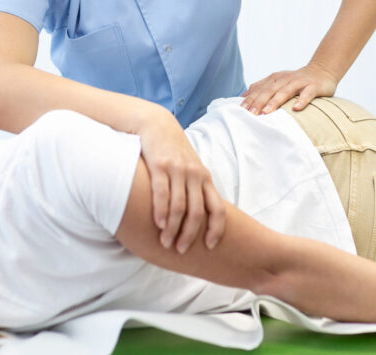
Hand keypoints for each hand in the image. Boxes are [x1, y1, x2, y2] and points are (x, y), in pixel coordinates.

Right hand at [131, 105, 225, 253]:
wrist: (157, 125)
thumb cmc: (174, 151)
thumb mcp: (191, 168)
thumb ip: (196, 188)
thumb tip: (200, 217)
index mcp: (205, 178)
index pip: (218, 209)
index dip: (216, 229)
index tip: (209, 246)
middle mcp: (195, 175)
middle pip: (197, 213)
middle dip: (189, 235)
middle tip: (180, 250)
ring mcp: (178, 170)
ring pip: (179, 207)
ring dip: (172, 228)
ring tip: (166, 242)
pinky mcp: (160, 166)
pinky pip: (162, 193)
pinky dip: (161, 211)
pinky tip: (158, 224)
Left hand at [240, 63, 337, 114]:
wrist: (321, 70)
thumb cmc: (296, 81)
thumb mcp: (277, 82)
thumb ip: (261, 88)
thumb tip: (243, 97)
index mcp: (275, 79)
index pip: (259, 89)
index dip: (250, 99)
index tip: (240, 110)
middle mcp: (285, 79)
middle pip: (269, 90)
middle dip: (259, 102)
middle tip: (250, 114)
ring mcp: (299, 82)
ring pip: (285, 91)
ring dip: (275, 101)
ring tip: (266, 112)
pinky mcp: (313, 86)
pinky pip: (307, 94)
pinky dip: (302, 101)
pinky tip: (296, 109)